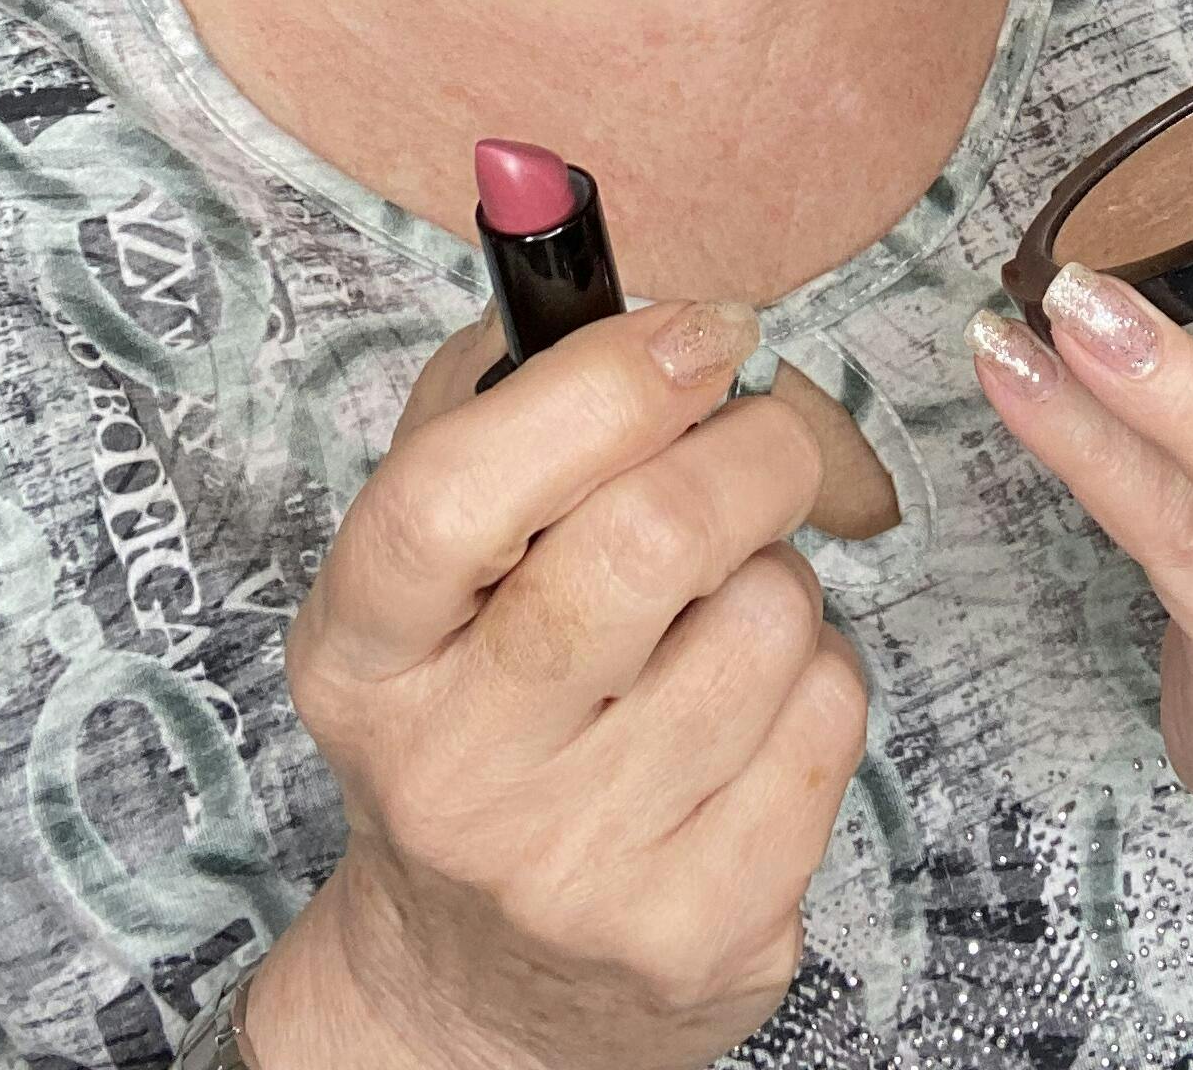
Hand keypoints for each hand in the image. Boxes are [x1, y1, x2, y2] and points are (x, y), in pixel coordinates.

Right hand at [249, 301, 869, 1069]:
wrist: (485, 985)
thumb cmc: (477, 702)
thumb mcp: (433, 563)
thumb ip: (493, 388)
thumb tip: (550, 207)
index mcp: (362, 656)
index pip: (451, 496)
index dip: (596, 386)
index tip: (699, 331)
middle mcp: (453, 775)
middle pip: (643, 546)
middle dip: (750, 447)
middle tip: (766, 427)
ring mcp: (577, 873)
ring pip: (767, 620)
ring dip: (781, 571)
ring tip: (723, 606)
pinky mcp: (701, 938)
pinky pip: (830, 719)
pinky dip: (821, 672)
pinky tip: (753, 701)